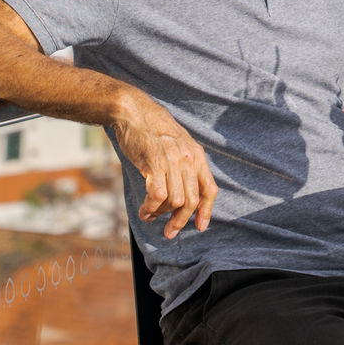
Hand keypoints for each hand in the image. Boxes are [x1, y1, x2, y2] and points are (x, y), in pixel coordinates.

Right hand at [110, 91, 217, 238]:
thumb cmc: (153, 131)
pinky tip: (143, 211)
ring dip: (161, 214)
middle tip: (169, 232)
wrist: (134, 111)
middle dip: (180, 221)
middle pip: (191, 200)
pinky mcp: (154, 162)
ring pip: (175, 200)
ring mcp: (172, 161)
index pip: (209, 189)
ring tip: (150, 215)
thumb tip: (184, 195)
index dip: (206, 211)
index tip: (200, 227)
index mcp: (197, 156)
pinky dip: (150, 208)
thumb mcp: (178, 146)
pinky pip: (157, 195)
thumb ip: (185, 166)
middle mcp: (188, 159)